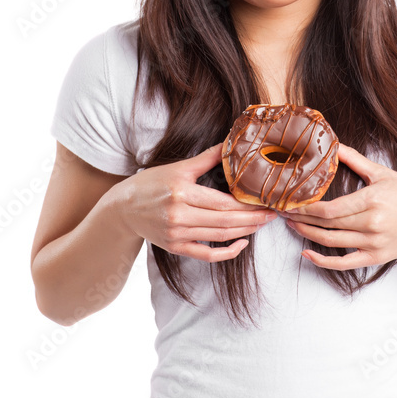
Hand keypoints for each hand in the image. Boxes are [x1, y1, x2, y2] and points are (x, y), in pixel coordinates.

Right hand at [113, 143, 277, 262]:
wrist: (123, 208)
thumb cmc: (152, 184)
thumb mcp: (179, 167)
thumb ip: (207, 158)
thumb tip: (231, 143)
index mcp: (182, 193)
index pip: (223, 202)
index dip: (247, 204)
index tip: (266, 200)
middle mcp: (179, 216)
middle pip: (225, 221)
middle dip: (253, 219)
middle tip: (273, 214)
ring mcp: (177, 235)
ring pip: (219, 237)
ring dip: (245, 231)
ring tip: (262, 223)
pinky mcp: (175, 248)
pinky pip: (207, 254)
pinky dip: (227, 252)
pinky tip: (242, 242)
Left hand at [283, 142, 396, 269]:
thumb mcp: (383, 174)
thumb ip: (356, 160)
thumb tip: (334, 145)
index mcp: (371, 200)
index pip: (329, 209)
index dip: (305, 208)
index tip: (288, 201)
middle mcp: (371, 224)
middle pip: (327, 225)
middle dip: (301, 218)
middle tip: (282, 212)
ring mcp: (373, 243)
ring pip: (332, 242)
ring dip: (307, 235)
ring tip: (292, 225)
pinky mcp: (375, 257)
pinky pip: (344, 264)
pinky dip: (322, 261)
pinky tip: (306, 254)